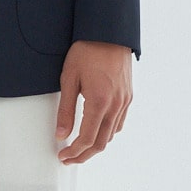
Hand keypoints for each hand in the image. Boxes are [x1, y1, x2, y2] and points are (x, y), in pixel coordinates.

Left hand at [55, 41, 132, 163]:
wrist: (109, 32)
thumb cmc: (87, 51)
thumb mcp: (68, 79)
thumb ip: (65, 110)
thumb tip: (61, 133)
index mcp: (99, 101)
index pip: (87, 139)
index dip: (74, 152)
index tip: (63, 156)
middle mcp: (115, 105)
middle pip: (101, 143)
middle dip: (84, 155)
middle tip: (69, 158)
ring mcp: (124, 101)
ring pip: (111, 134)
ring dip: (96, 145)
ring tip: (80, 147)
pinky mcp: (128, 96)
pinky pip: (119, 122)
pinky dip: (107, 132)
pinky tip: (96, 130)